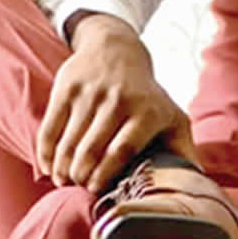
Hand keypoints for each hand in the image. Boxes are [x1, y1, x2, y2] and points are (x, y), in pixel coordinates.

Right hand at [36, 13, 199, 193]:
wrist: (117, 48)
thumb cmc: (148, 95)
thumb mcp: (172, 115)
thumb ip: (183, 150)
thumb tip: (192, 185)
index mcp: (146, 111)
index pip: (123, 149)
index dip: (106, 174)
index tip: (96, 189)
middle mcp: (118, 100)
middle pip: (92, 149)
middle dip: (81, 176)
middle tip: (78, 187)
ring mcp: (90, 93)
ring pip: (69, 142)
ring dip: (63, 168)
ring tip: (65, 180)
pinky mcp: (67, 87)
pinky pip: (50, 128)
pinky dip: (46, 153)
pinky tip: (50, 166)